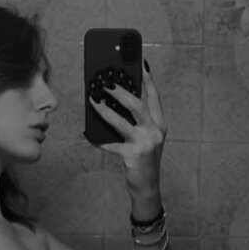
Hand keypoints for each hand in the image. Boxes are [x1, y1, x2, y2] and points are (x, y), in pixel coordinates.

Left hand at [87, 60, 166, 189]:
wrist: (149, 187)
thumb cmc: (144, 159)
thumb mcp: (147, 137)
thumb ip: (138, 120)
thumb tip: (119, 99)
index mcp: (160, 124)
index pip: (154, 96)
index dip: (147, 79)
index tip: (140, 62)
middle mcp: (155, 131)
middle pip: (137, 105)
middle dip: (120, 91)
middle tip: (105, 81)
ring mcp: (144, 143)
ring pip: (122, 122)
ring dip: (104, 110)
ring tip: (92, 100)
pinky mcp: (132, 156)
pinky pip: (110, 145)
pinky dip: (97, 140)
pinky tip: (88, 133)